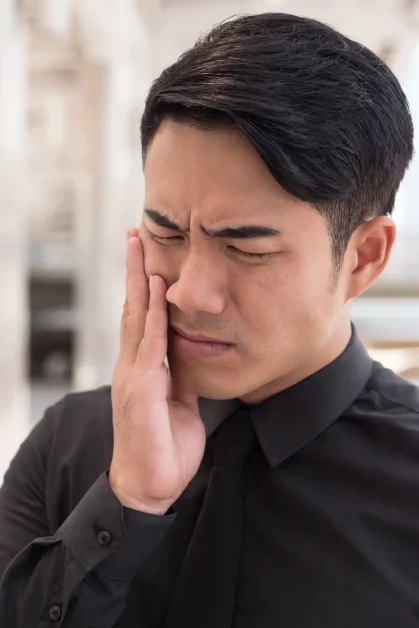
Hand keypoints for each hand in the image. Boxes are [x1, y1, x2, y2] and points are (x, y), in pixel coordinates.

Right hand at [109, 228, 205, 514]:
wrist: (150, 486)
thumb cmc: (165, 446)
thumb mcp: (179, 403)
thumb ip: (180, 375)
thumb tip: (191, 352)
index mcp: (142, 368)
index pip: (141, 317)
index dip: (143, 285)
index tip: (149, 255)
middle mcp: (132, 365)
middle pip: (132, 307)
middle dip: (134, 269)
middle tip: (135, 234)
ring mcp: (132, 375)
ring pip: (134, 318)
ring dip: (138, 280)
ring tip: (139, 246)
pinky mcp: (139, 389)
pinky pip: (149, 346)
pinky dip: (152, 315)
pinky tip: (155, 291)